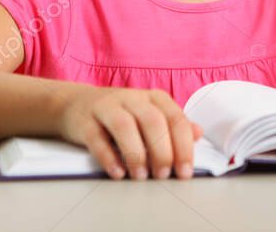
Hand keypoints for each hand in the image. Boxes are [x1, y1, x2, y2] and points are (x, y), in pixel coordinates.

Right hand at [58, 85, 204, 180]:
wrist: (76, 104)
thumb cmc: (121, 114)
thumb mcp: (150, 115)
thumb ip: (173, 125)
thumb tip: (198, 133)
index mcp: (153, 98)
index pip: (174, 118)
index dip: (183, 145)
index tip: (185, 171)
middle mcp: (132, 98)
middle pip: (152, 120)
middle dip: (161, 151)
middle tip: (163, 175)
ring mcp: (107, 108)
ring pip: (124, 126)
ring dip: (135, 153)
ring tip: (140, 176)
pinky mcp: (85, 121)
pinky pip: (96, 138)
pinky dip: (108, 157)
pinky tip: (117, 172)